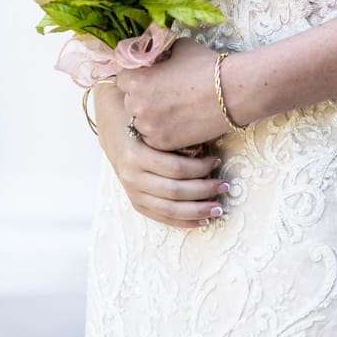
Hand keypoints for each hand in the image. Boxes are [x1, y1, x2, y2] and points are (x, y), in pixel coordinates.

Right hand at [95, 81, 227, 228]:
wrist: (111, 124)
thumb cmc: (140, 115)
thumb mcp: (152, 115)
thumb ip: (175, 125)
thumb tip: (211, 131)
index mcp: (135, 153)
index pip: (175, 168)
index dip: (199, 167)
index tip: (217, 161)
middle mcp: (131, 176)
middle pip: (174, 191)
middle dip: (203, 190)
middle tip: (224, 185)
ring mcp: (132, 191)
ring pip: (169, 209)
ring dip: (197, 209)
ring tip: (219, 207)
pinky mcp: (135, 201)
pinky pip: (161, 217)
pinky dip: (183, 221)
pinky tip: (202, 220)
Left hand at [115, 37, 231, 151]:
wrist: (231, 92)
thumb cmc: (205, 66)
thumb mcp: (178, 48)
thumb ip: (160, 53)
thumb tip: (155, 55)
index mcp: (137, 81)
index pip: (122, 79)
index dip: (136, 77)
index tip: (148, 77)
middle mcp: (138, 106)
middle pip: (130, 101)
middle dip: (143, 97)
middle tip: (164, 93)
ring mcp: (150, 128)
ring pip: (141, 122)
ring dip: (151, 117)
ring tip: (174, 108)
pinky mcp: (164, 143)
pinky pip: (154, 138)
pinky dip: (163, 131)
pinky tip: (180, 120)